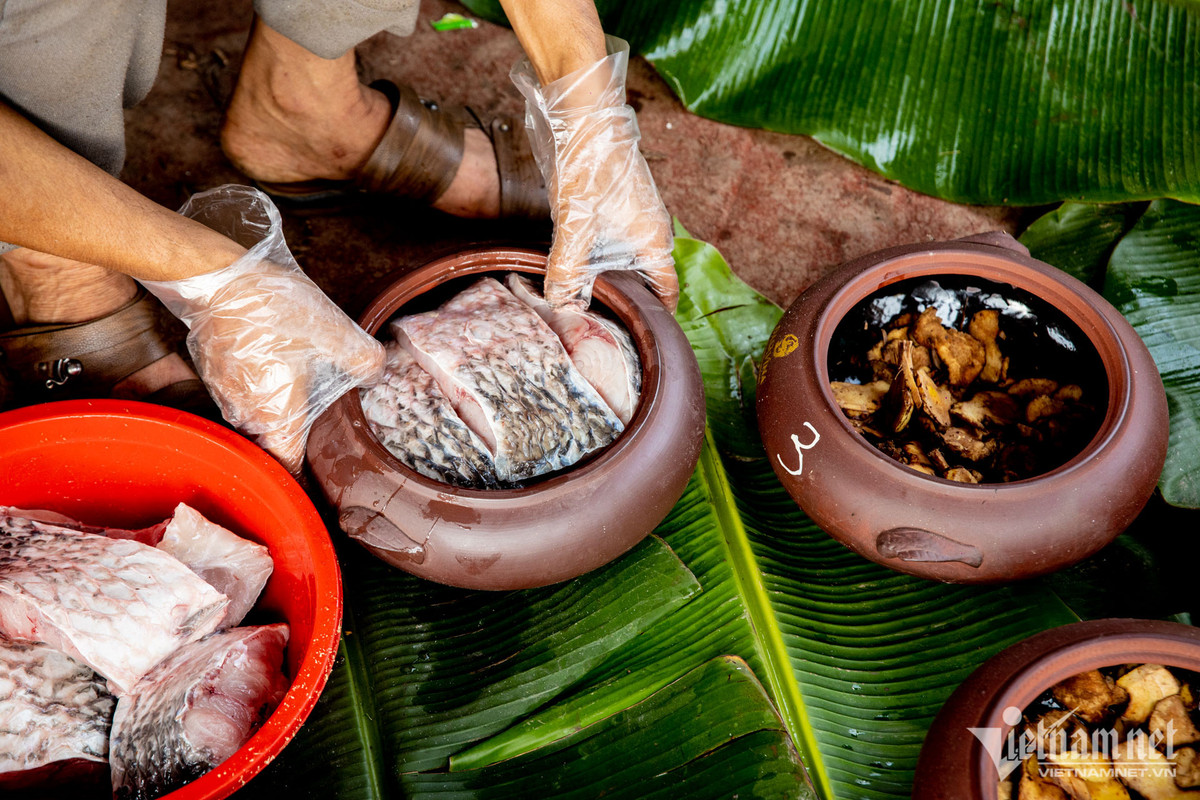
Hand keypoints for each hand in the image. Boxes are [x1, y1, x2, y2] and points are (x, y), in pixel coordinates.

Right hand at [142, 186, 383, 473]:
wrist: (217, 281)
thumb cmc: (274, 311)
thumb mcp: (335, 334)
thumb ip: (364, 362)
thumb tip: (375, 377)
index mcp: (276, 417)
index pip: (288, 467)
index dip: (303, 478)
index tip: (319, 475)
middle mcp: (245, 415)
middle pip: (272, 441)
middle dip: (294, 432)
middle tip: (319, 413)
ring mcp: (223, 395)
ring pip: (255, 415)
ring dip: (274, 405)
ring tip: (297, 379)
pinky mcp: (212, 373)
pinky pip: (240, 392)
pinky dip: (257, 384)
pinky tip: (272, 358)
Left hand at [513, 37, 677, 311]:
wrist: (585, 113)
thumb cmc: (589, 167)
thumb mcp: (576, 224)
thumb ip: (569, 268)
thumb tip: (562, 305)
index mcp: (653, 237)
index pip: (666, 286)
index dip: (658, 312)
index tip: (647, 332)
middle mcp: (651, 225)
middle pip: (647, 272)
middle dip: (631, 297)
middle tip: (609, 322)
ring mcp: (636, 210)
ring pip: (630, 253)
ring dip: (613, 274)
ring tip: (589, 297)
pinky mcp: (618, 197)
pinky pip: (616, 235)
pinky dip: (602, 252)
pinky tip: (577, 258)